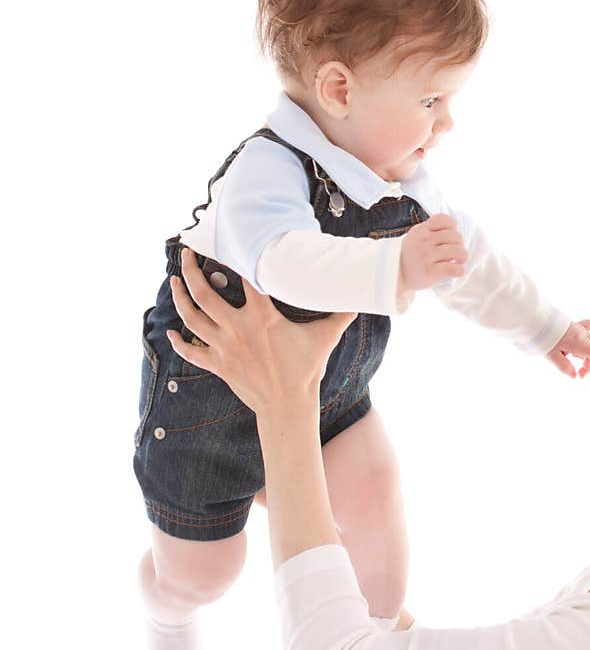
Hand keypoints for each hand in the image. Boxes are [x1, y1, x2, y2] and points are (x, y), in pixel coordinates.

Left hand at [166, 248, 356, 414]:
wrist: (288, 405)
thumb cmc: (306, 370)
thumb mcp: (326, 338)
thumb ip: (341, 314)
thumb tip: (361, 296)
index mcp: (262, 317)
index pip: (244, 278)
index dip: (235, 258)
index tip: (227, 244)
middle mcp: (237, 328)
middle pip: (204, 294)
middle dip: (190, 271)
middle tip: (184, 255)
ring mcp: (224, 347)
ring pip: (192, 318)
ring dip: (179, 298)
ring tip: (173, 281)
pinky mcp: (218, 364)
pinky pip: (191, 352)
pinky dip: (177, 343)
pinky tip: (169, 332)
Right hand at [398, 214, 467, 294]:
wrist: (395, 276)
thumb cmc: (411, 256)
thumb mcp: (416, 237)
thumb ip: (431, 230)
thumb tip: (456, 232)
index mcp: (420, 230)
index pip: (445, 220)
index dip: (453, 228)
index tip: (450, 238)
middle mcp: (423, 241)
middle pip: (455, 236)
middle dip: (459, 244)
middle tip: (455, 253)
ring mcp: (426, 256)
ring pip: (457, 251)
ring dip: (462, 257)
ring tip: (458, 261)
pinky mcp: (430, 272)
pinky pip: (453, 269)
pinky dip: (459, 270)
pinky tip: (456, 271)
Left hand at [545, 319, 589, 379]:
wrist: (535, 318)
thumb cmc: (543, 337)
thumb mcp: (551, 355)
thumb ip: (564, 366)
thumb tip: (574, 376)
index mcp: (577, 341)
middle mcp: (580, 333)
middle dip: (588, 364)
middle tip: (579, 375)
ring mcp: (577, 328)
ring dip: (588, 353)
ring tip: (578, 361)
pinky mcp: (573, 324)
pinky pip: (589, 326)